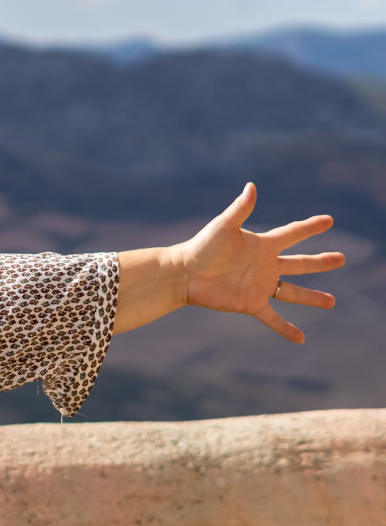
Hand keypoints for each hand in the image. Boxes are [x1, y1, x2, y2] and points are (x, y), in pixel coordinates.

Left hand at [173, 182, 344, 343]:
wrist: (184, 274)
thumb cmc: (202, 247)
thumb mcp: (223, 226)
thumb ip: (241, 209)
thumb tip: (252, 186)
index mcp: (262, 245)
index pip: (292, 234)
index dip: (310, 227)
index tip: (329, 220)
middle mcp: (265, 265)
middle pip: (299, 263)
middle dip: (320, 262)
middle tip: (341, 258)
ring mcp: (260, 285)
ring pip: (292, 292)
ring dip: (312, 297)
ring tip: (332, 301)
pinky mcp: (250, 303)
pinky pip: (272, 317)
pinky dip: (285, 328)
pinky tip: (300, 339)